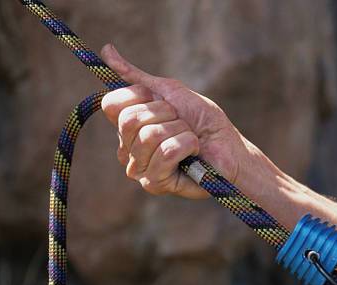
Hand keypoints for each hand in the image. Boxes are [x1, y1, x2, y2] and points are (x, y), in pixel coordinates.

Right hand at [100, 44, 248, 198]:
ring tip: (190, 140)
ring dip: (180, 131)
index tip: (164, 102)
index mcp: (127, 127)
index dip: (141, 96)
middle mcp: (127, 149)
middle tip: (182, 123)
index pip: (112, 104)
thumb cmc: (204, 122)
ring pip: (149, 135)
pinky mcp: (153, 184)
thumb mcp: (171, 93)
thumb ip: (138, 78)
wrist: (230, 149)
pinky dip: (188, 145)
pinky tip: (193, 154)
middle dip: (166, 114)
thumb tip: (106, 50)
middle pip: (129, 119)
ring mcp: (138, 168)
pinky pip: (166, 152)